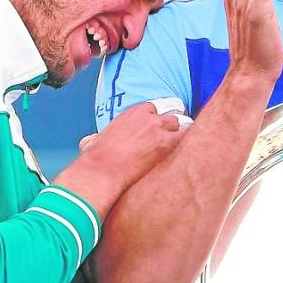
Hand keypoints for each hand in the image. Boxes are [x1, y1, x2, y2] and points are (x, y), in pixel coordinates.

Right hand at [54, 104, 184, 218]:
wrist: (101, 172)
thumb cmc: (94, 160)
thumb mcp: (93, 141)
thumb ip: (98, 137)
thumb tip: (92, 141)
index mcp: (133, 113)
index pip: (154, 110)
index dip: (156, 123)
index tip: (156, 133)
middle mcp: (149, 118)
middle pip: (171, 118)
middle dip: (171, 131)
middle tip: (170, 145)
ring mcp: (160, 129)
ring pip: (183, 128)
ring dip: (181, 140)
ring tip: (181, 154)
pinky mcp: (168, 145)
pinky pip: (189, 141)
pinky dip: (190, 149)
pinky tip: (189, 160)